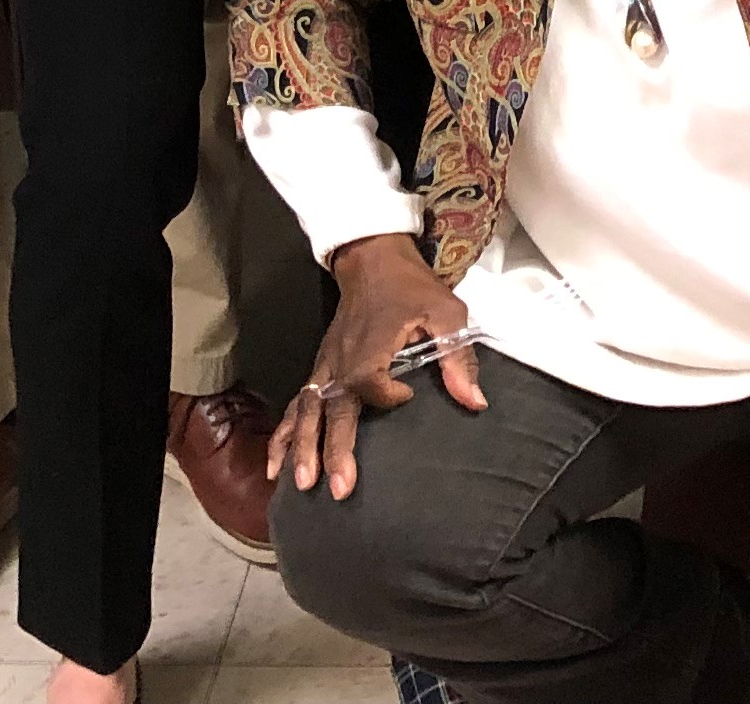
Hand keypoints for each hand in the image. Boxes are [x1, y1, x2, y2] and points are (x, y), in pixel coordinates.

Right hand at [277, 234, 482, 501]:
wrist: (374, 260)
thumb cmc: (413, 289)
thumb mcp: (445, 312)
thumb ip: (456, 357)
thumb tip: (475, 402)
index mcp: (369, 350)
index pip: (373, 388)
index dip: (390, 397)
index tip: (408, 395)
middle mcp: (341, 363)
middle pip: (333, 411)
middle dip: (333, 450)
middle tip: (338, 489)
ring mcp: (326, 367)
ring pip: (306, 411)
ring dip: (301, 447)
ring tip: (301, 485)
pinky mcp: (321, 370)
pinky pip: (297, 404)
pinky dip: (283, 433)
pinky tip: (274, 465)